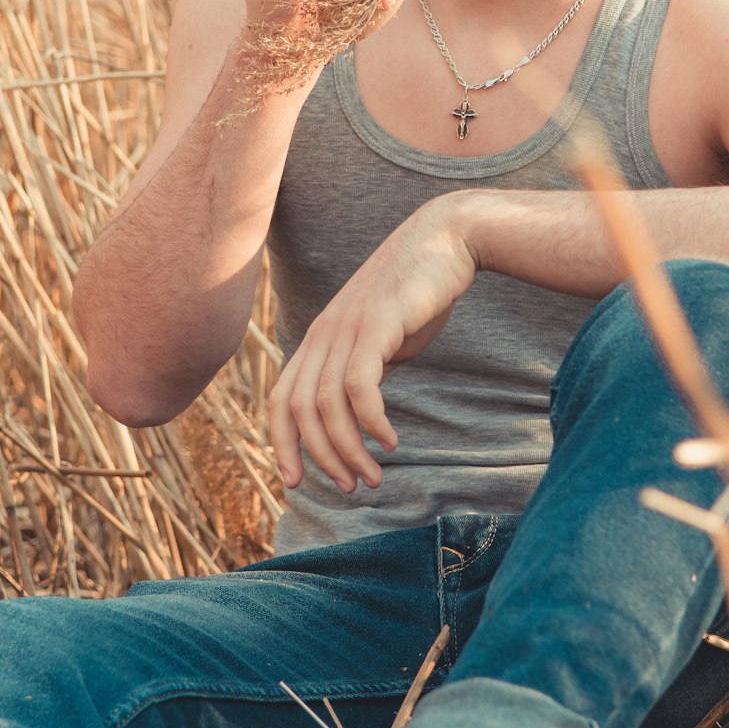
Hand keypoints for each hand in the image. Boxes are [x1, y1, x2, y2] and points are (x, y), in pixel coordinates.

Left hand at [269, 197, 476, 493]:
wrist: (446, 240)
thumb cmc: (418, 292)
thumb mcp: (383, 337)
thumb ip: (365, 368)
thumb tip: (360, 410)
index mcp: (319, 338)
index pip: (282, 399)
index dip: (283, 444)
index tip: (298, 482)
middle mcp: (324, 333)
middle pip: (299, 409)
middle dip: (319, 457)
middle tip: (349, 487)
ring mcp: (346, 327)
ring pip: (327, 405)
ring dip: (348, 449)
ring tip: (372, 477)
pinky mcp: (375, 325)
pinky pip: (360, 387)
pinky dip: (371, 422)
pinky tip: (390, 442)